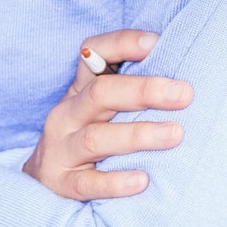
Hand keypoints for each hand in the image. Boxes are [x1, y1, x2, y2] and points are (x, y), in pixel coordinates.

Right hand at [22, 30, 191, 200]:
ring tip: (175, 134)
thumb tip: (182, 78)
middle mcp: (67, 113)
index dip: (121, 43)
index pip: (92, 52)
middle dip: (143, 91)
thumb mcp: (101, 108)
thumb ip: (130, 92)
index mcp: (80, 89)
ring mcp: (60, 148)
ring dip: (138, 134)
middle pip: (100, 93)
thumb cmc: (88, 136)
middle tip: (184, 94)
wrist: (42, 180)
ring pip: (96, 138)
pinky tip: (143, 180)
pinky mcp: (61, 183)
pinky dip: (115, 182)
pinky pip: (87, 183)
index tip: (156, 43)